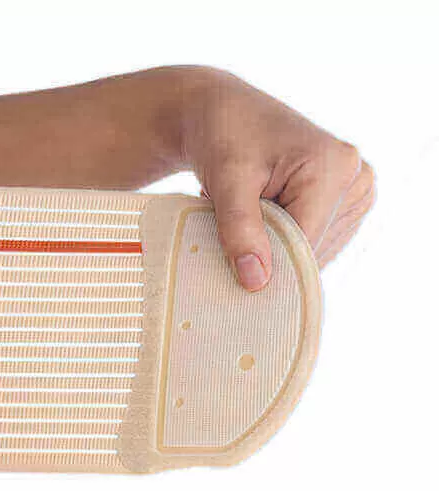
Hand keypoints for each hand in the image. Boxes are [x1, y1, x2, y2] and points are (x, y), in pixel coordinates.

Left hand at [177, 68, 374, 290]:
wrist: (225, 113)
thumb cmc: (225, 137)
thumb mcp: (227, 182)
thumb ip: (240, 230)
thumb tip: (256, 283)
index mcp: (336, 168)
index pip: (306, 245)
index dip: (269, 266)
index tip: (232, 277)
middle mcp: (358, 178)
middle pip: (313, 250)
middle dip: (271, 253)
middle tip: (231, 232)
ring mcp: (357, 191)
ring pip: (313, 250)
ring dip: (275, 245)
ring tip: (249, 214)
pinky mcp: (347, 202)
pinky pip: (314, 242)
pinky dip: (283, 239)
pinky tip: (264, 215)